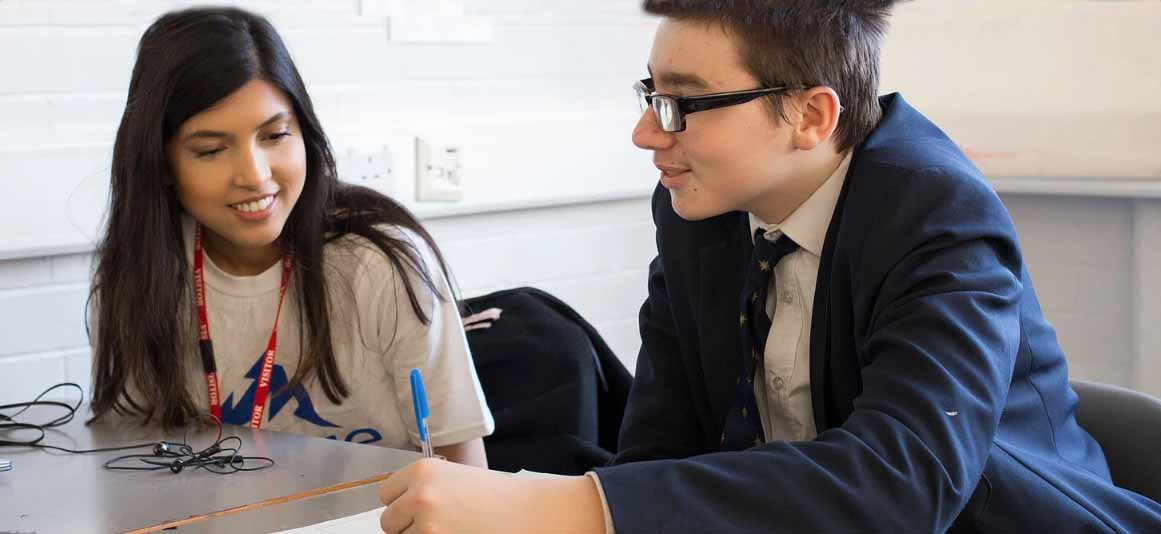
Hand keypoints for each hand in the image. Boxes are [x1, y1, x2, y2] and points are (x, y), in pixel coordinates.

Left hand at [378, 458, 605, 533]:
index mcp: (422, 470)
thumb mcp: (453, 478)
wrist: (527, 511)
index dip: (401, 503)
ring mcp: (426, 524)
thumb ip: (422, 488)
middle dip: (406, 525)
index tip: (417, 508)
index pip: (385, 494)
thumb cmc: (495, 496)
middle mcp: (419, 494)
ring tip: (451, 529)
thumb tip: (396, 509)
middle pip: (388, 521)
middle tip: (437, 523)